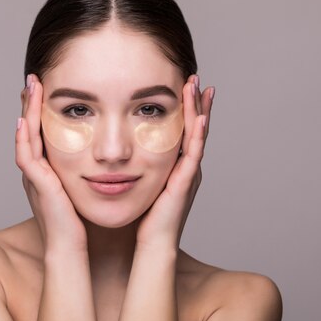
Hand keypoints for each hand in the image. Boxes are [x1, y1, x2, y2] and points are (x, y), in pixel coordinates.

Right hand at [16, 74, 87, 252]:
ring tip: (31, 86)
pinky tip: (25, 119)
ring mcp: (34, 177)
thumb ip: (88, 170)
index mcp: (48, 169)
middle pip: (30, 129)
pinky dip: (24, 138)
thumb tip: (107, 155)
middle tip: (34, 78)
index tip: (48, 87)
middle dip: (31, 103)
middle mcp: (37, 170)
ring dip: (27, 110)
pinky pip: (26, 157)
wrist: (71, 247)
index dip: (43, 110)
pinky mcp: (37, 185)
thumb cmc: (80, 221)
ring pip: (25, 136)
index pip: (43, 132)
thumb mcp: (82, 187)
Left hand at [135, 75, 213, 249]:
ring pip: (198, 135)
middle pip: (195, 127)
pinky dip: (198, 135)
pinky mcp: (185, 182)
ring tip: (201, 87)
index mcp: (175, 164)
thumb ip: (136, 165)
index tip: (183, 85)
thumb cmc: (144, 216)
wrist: (152, 242)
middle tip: (196, 78)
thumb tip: (119, 150)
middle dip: (196, 102)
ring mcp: (188, 172)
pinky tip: (200, 117)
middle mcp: (186, 165)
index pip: (182, 129)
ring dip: (199, 110)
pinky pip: (193, 154)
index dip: (185, 108)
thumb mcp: (141, 183)